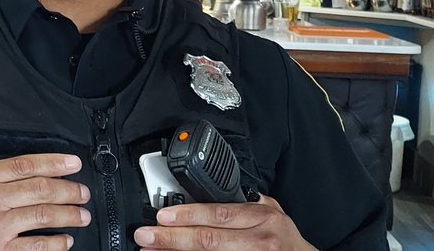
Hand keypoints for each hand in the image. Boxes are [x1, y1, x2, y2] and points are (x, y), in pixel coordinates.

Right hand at [0, 154, 90, 250]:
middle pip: (41, 189)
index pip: (25, 165)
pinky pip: (34, 246)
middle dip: (68, 190)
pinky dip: (54, 244)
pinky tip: (65, 241)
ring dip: (68, 215)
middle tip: (83, 192)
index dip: (54, 163)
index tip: (73, 164)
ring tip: (82, 215)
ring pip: (43, 216)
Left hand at [133, 194, 314, 250]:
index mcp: (264, 218)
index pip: (219, 214)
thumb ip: (246, 202)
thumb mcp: (273, 212)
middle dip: (172, 237)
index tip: (162, 216)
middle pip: (209, 239)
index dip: (188, 215)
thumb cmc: (287, 240)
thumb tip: (212, 193)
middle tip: (146, 235)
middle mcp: (260, 241)